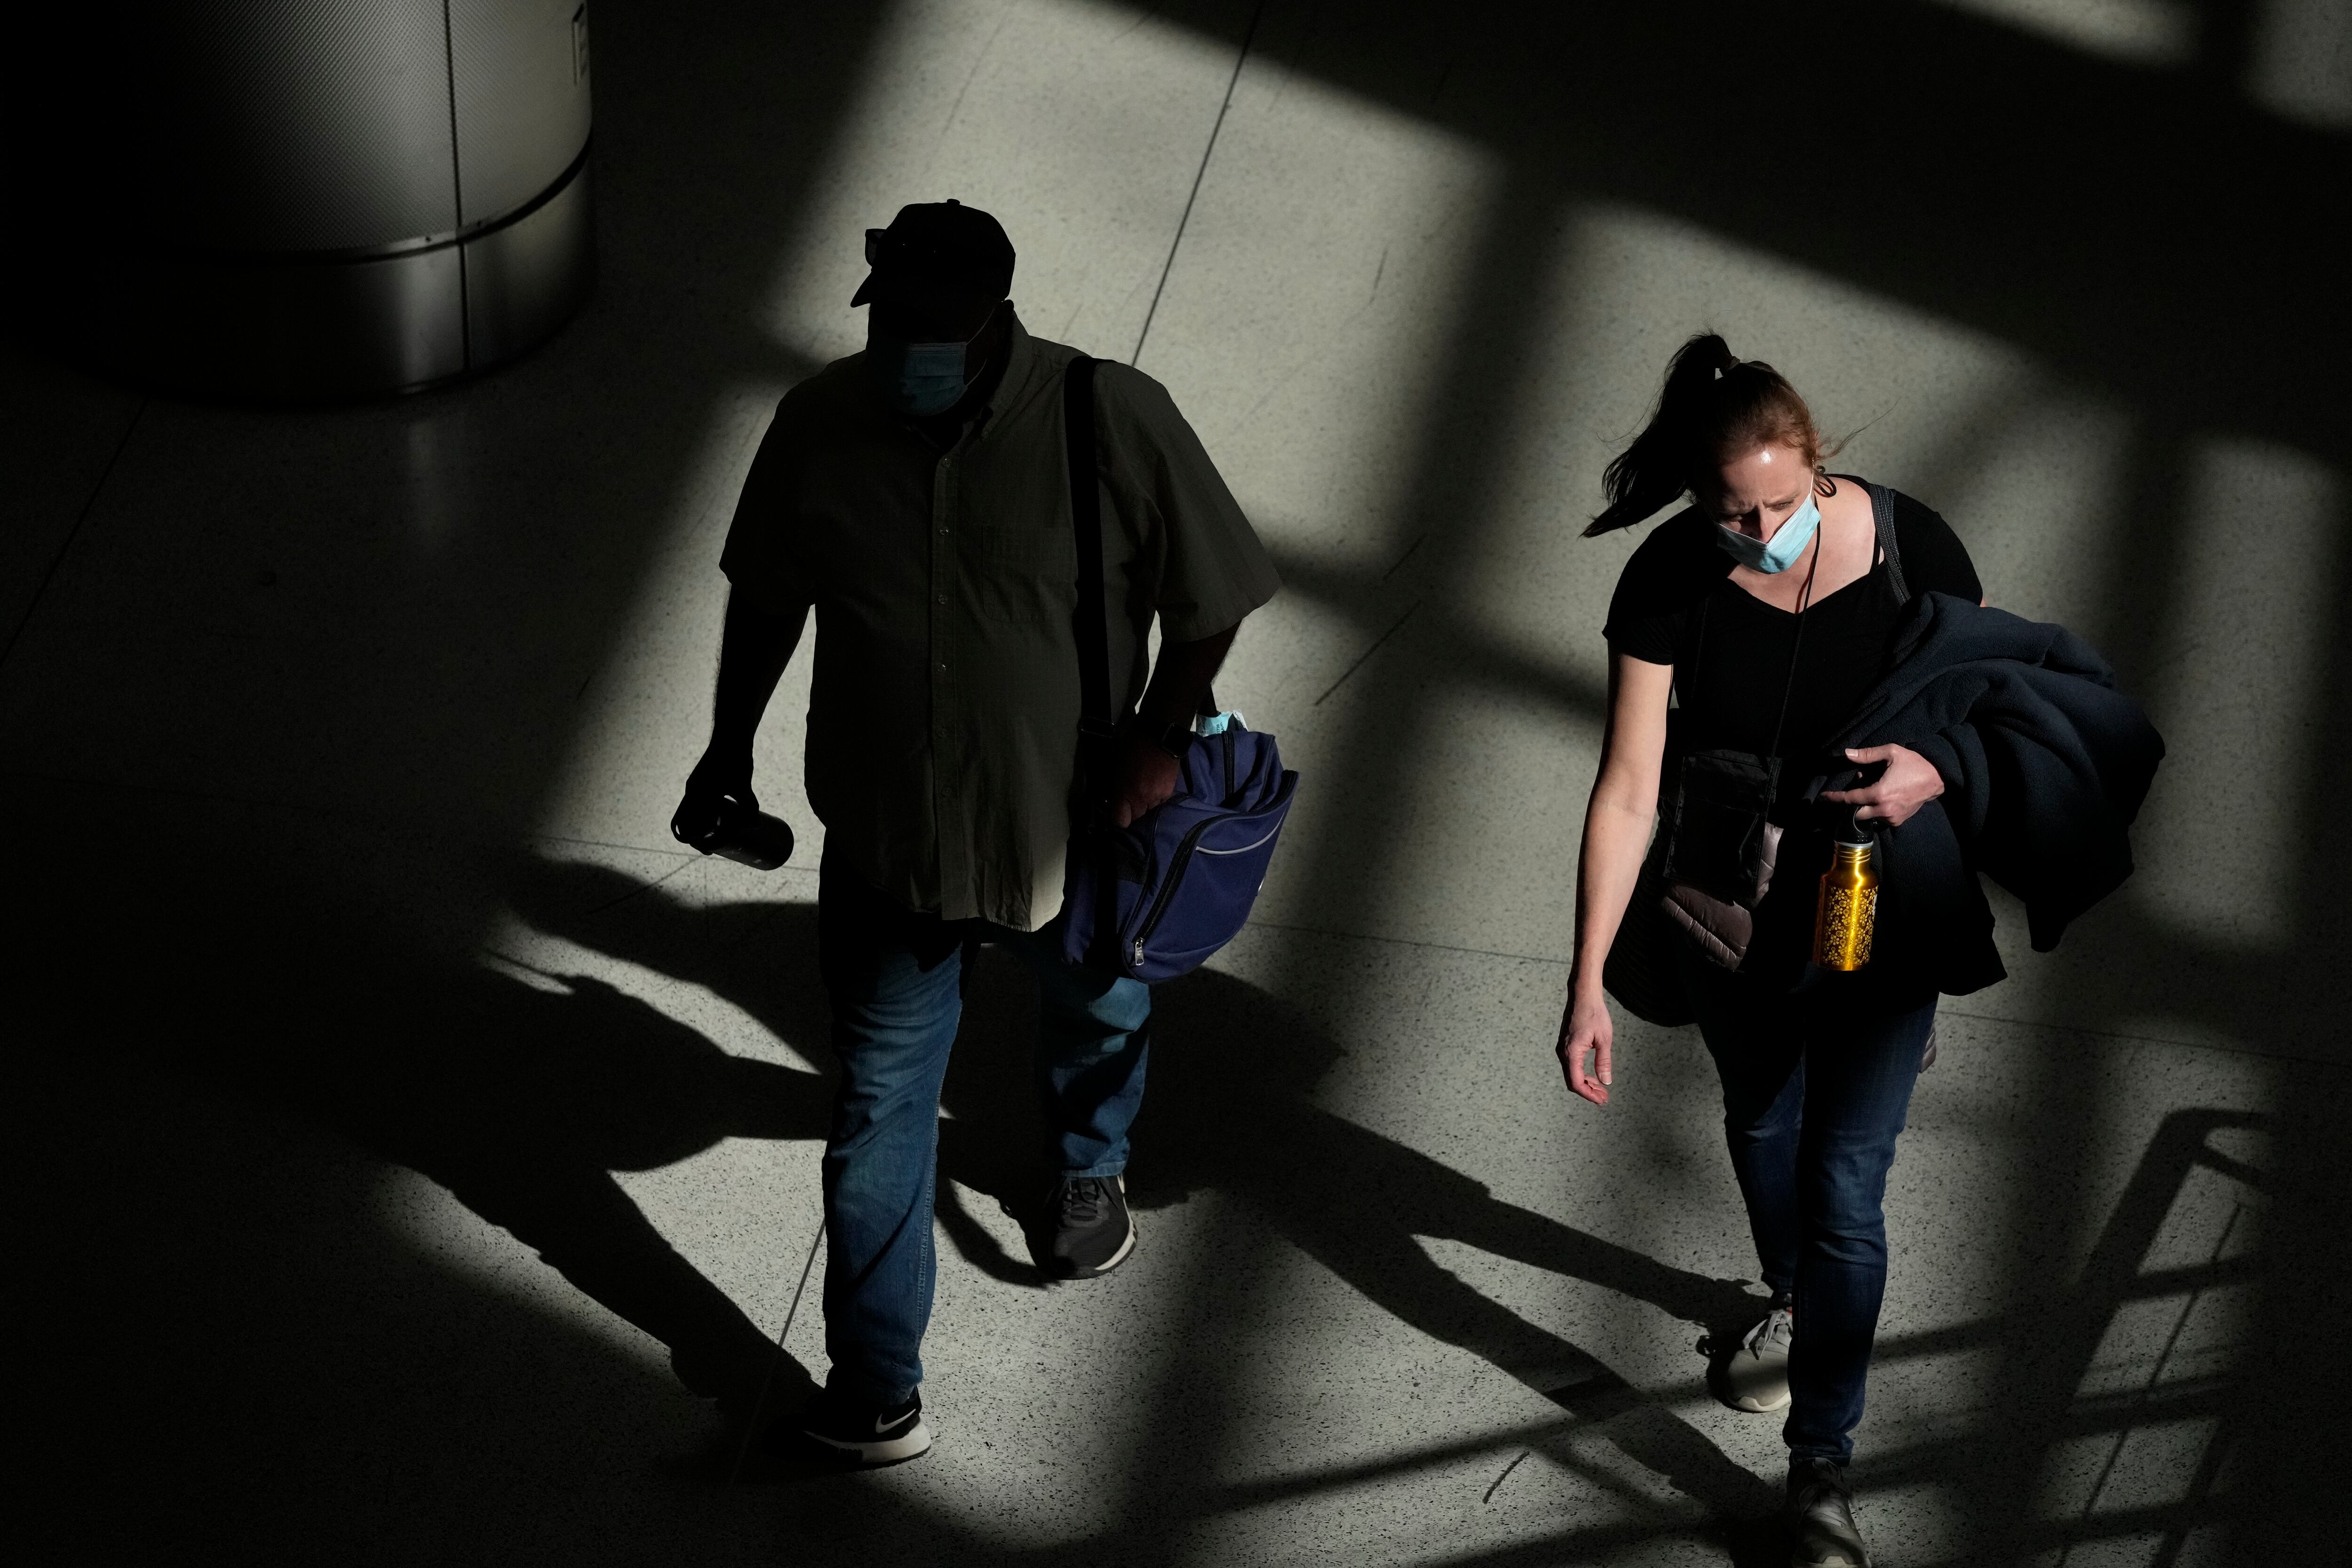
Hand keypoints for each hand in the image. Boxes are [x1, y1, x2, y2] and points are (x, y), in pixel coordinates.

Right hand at [674, 745, 751, 844]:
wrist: (730, 736)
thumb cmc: (736, 759)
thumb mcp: (743, 785)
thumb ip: (749, 807)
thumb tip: (756, 826)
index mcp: (698, 795)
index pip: (692, 826)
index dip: (700, 842)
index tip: (711, 851)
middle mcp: (692, 792)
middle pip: (685, 823)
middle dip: (695, 838)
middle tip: (711, 849)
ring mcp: (694, 787)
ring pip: (688, 814)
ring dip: (696, 828)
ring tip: (712, 836)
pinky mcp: (699, 782)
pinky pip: (693, 804)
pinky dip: (698, 815)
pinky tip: (711, 819)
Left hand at [1111, 729, 1180, 827]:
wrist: (1159, 735)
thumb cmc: (1131, 747)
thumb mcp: (1116, 765)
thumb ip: (1116, 786)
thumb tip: (1114, 796)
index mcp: (1125, 792)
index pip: (1121, 821)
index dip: (1118, 818)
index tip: (1117, 811)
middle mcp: (1142, 799)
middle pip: (1136, 817)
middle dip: (1132, 810)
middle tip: (1130, 797)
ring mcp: (1157, 796)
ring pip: (1149, 810)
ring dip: (1145, 803)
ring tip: (1144, 788)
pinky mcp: (1169, 792)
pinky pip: (1160, 801)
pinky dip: (1156, 796)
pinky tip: (1154, 784)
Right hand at [1556, 984, 1613, 1106]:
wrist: (1582, 995)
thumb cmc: (1594, 1014)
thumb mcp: (1604, 1039)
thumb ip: (1604, 1061)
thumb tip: (1606, 1081)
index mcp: (1572, 1052)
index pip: (1577, 1082)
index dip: (1589, 1095)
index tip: (1602, 1100)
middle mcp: (1563, 1052)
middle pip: (1572, 1081)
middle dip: (1588, 1092)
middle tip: (1604, 1098)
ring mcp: (1563, 1049)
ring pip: (1571, 1074)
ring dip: (1585, 1084)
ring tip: (1601, 1089)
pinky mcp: (1565, 1045)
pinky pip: (1571, 1066)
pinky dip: (1581, 1074)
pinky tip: (1593, 1076)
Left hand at [1821, 743, 1943, 827]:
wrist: (1937, 778)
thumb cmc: (1914, 763)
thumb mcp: (1891, 753)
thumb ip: (1867, 754)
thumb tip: (1846, 754)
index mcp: (1879, 794)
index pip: (1849, 799)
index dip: (1834, 798)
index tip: (1823, 797)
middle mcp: (1883, 809)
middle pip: (1856, 814)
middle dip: (1850, 805)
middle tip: (1854, 789)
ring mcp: (1892, 818)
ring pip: (1868, 817)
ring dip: (1864, 807)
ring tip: (1871, 789)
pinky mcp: (1899, 821)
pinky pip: (1880, 819)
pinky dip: (1875, 810)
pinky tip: (1880, 796)